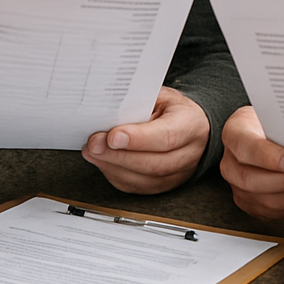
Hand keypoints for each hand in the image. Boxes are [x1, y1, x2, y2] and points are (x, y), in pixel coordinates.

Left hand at [82, 86, 209, 193]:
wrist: (190, 125)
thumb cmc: (173, 109)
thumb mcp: (161, 96)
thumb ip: (139, 104)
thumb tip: (109, 113)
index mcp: (190, 124)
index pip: (167, 137)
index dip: (138, 139)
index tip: (112, 136)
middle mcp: (189, 153)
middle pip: (154, 164)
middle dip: (118, 156)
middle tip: (94, 144)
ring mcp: (179, 174)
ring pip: (144, 180)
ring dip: (113, 167)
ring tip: (93, 152)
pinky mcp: (164, 186)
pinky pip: (137, 187)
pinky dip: (115, 175)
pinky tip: (102, 161)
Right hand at [220, 106, 283, 219]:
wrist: (260, 135)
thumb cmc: (269, 123)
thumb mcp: (274, 114)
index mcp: (234, 135)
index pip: (246, 148)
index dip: (269, 158)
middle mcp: (231, 166)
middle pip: (255, 181)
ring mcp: (240, 189)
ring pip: (269, 201)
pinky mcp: (254, 205)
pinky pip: (279, 212)